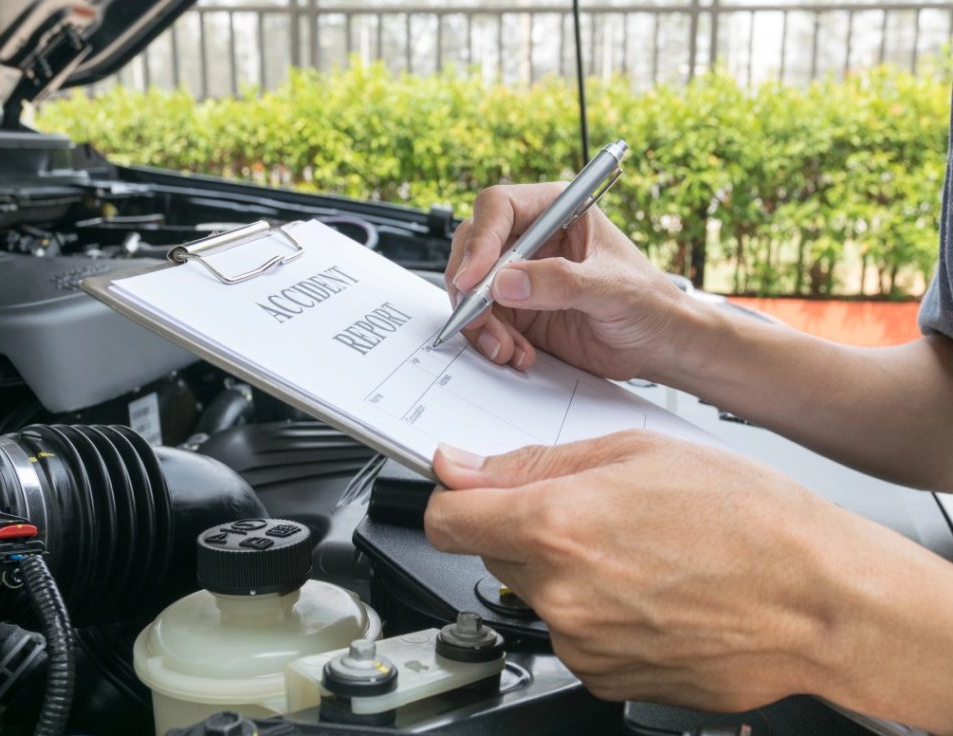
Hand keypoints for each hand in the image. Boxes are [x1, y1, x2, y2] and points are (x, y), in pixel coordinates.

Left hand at [423, 432, 952, 731]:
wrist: (820, 600)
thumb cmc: (749, 518)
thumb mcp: (638, 450)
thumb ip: (535, 462)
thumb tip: (466, 469)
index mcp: (556, 525)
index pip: (446, 520)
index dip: (454, 498)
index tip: (470, 491)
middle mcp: (560, 593)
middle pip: (496, 553)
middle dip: (529, 528)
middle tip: (597, 510)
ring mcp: (583, 644)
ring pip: (540, 593)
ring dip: (568, 570)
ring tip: (639, 550)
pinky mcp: (609, 677)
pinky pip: (577, 633)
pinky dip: (598, 610)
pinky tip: (651, 589)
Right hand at [445, 183, 690, 379]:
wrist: (658, 345)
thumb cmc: (650, 302)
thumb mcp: (612, 289)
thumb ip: (562, 282)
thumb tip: (507, 282)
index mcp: (558, 210)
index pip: (500, 207)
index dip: (480, 240)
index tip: (473, 278)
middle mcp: (532, 239)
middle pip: (473, 247)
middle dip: (470, 287)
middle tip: (476, 318)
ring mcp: (520, 276)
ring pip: (472, 289)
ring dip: (479, 322)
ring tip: (506, 348)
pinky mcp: (516, 312)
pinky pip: (483, 321)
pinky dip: (490, 340)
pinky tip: (517, 354)